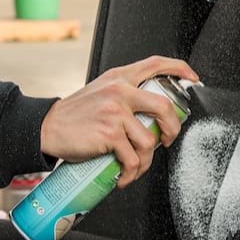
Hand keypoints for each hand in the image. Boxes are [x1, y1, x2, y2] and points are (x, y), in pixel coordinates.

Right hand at [40, 56, 198, 188]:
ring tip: (134, 165)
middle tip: (166, 139)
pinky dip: (131, 172)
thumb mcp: (101, 92)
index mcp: (120, 77)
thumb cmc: (74, 115)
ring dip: (145, 160)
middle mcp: (120, 90)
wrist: (46, 127)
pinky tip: (123, 175)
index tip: (193, 78)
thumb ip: (124, 94)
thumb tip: (150, 113)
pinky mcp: (110, 133)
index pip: (156, 64)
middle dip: (173, 129)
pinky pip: (133, 158)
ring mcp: (116, 112)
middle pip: (165, 107)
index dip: (179, 68)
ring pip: (149, 140)